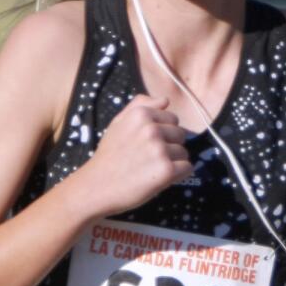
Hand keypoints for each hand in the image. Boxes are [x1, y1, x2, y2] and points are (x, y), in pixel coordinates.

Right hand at [69, 95, 193, 218]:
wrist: (97, 186)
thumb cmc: (110, 155)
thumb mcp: (118, 122)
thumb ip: (140, 105)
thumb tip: (165, 100)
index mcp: (141, 114)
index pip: (172, 119)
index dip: (163, 133)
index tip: (147, 143)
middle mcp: (151, 129)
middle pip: (181, 135)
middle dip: (169, 146)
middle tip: (149, 157)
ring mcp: (160, 149)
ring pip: (184, 152)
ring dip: (173, 161)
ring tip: (151, 168)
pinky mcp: (166, 170)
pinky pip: (187, 168)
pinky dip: (178, 174)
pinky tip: (160, 177)